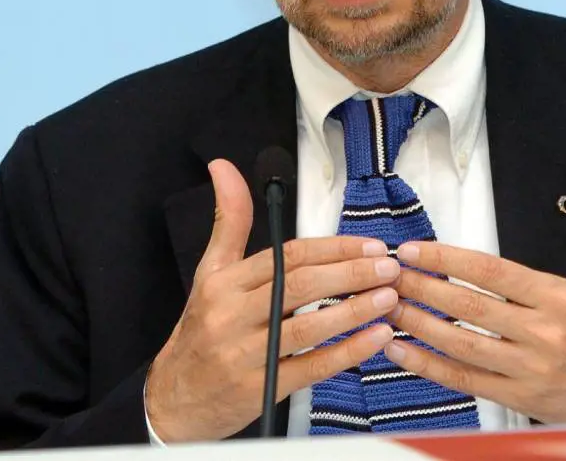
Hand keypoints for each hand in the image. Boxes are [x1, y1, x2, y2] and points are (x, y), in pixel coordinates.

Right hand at [146, 159, 398, 441]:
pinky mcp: (260, 392)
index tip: (369, 244)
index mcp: (225, 282)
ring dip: (354, 311)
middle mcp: (233, 315)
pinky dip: (347, 352)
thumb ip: (229, 219)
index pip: (287, 256)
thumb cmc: (201, 327)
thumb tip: (224, 167)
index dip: (332, 248)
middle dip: (350, 274)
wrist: (175, 398)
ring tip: (390, 298)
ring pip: (308, 327)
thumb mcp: (210, 270)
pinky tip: (376, 339)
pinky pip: (311, 368)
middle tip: (388, 267)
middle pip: (300, 286)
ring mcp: (246, 356)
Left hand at [384, 149, 565, 422]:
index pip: (492, 273)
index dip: (448, 260)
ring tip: (385, 305)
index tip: (412, 248)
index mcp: (559, 299)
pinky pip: (466, 382)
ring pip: (462, 346)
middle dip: (423, 288)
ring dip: (418, 326)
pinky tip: (399, 351)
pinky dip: (429, 368)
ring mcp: (528, 372)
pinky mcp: (519, 399)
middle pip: (470, 309)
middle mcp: (542, 336)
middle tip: (387, 272)